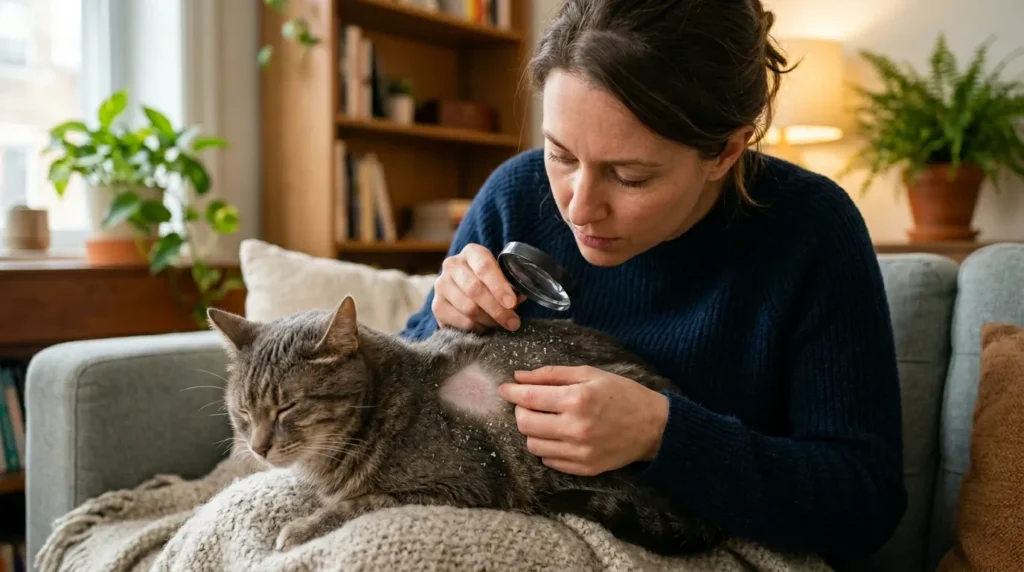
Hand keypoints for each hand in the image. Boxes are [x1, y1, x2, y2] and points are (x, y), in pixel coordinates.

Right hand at [432, 243, 525, 331]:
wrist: (464, 290)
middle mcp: (452, 265)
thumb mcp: (501, 277)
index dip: (499, 286)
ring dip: (489, 320)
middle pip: (475, 289)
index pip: (484, 267)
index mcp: (472, 252)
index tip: (511, 303)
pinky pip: (461, 321)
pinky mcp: (437, 306)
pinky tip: (485, 326)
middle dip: (497, 309)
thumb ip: (510, 286)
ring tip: (500, 324)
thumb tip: (518, 299)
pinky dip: (477, 327)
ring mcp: (441, 285)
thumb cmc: (489, 281)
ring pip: (468, 308)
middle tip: (513, 322)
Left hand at [497, 365, 669, 475]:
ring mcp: (579, 452)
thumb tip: (519, 377)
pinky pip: (549, 461)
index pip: (529, 398)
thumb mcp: (590, 374)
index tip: (504, 389)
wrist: (653, 426)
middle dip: (521, 411)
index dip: (511, 392)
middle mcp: (576, 428)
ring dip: (532, 431)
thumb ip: (552, 375)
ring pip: (533, 445)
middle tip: (529, 404)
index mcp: (577, 400)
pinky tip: (558, 435)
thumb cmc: (622, 394)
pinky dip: (547, 447)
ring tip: (546, 420)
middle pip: (525, 424)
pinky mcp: (584, 468)